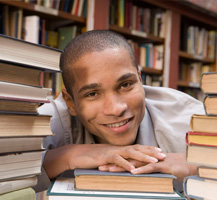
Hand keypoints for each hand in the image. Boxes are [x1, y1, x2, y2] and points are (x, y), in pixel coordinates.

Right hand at [43, 144, 165, 178]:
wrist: (78, 154)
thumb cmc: (93, 157)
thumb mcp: (108, 157)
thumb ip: (118, 159)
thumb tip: (127, 163)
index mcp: (119, 149)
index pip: (137, 147)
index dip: (149, 149)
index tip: (159, 151)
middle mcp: (118, 148)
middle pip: (137, 148)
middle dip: (151, 152)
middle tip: (163, 155)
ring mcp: (112, 152)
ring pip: (130, 153)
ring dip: (143, 157)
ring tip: (154, 161)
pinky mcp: (105, 157)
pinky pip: (117, 160)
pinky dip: (126, 164)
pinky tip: (133, 169)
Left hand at [99, 153, 197, 180]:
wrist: (187, 163)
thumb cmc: (170, 167)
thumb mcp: (155, 169)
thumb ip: (144, 169)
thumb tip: (135, 173)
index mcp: (143, 158)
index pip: (126, 160)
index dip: (114, 162)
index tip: (103, 165)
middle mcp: (145, 158)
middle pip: (126, 160)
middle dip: (113, 163)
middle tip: (100, 166)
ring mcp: (153, 161)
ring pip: (135, 163)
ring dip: (122, 166)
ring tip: (110, 169)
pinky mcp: (162, 165)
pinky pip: (150, 168)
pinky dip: (141, 169)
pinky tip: (133, 172)